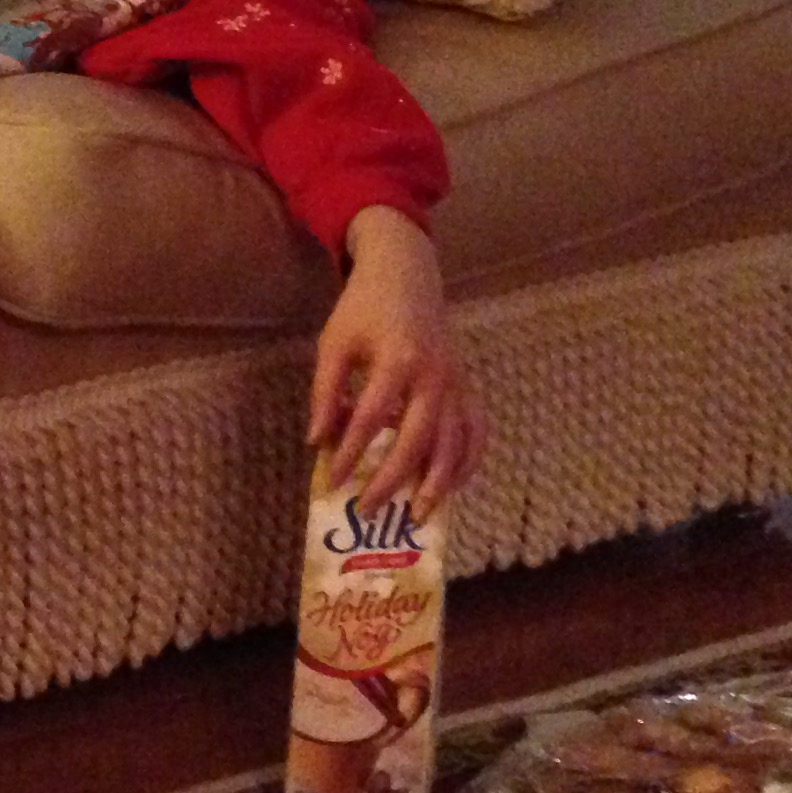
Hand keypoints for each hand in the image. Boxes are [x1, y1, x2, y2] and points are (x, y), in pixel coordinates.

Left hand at [308, 206, 485, 517]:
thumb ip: (324, 391)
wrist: (407, 275)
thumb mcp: (334, 343)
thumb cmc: (364, 310)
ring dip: (437, 484)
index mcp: (396, 360)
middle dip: (392, 480)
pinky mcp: (467, 387)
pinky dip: (467, 463)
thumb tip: (316, 442)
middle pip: (416, 439)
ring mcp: (455, 384)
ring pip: (453, 443)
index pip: (370, 417)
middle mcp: (433, 376)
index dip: (351, 452)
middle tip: (368, 510)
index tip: (333, 481)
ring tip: (418, 517)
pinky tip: (451, 489)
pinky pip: (475, 432)